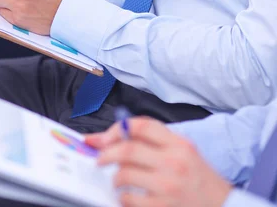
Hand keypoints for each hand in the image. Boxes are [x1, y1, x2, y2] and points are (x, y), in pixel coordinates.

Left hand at [85, 118, 232, 206]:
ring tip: (118, 181)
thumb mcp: (181, 151)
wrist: (224, 206)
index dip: (116, 129)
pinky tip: (127, 196)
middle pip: (128, 149)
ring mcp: (169, 185)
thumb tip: (102, 138)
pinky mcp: (164, 206)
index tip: (104, 138)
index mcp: (179, 143)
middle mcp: (175, 162)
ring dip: (115, 178)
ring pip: (125, 174)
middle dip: (106, 154)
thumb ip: (148, 141)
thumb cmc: (197, 179)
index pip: (141, 125)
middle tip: (100, 159)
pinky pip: (130, 198)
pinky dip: (123, 197)